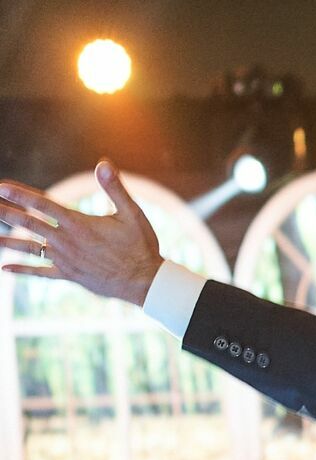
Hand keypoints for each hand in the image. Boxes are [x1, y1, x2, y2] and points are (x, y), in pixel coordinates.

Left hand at [0, 161, 163, 305]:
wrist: (145, 283)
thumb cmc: (141, 247)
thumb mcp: (133, 214)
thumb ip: (115, 188)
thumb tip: (104, 163)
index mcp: (78, 223)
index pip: (42, 204)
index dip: (19, 194)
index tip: (0, 186)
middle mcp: (66, 241)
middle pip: (28, 223)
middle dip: (6, 212)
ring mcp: (65, 259)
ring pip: (29, 247)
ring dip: (7, 240)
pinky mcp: (70, 275)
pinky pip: (41, 272)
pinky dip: (23, 269)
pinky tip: (5, 267)